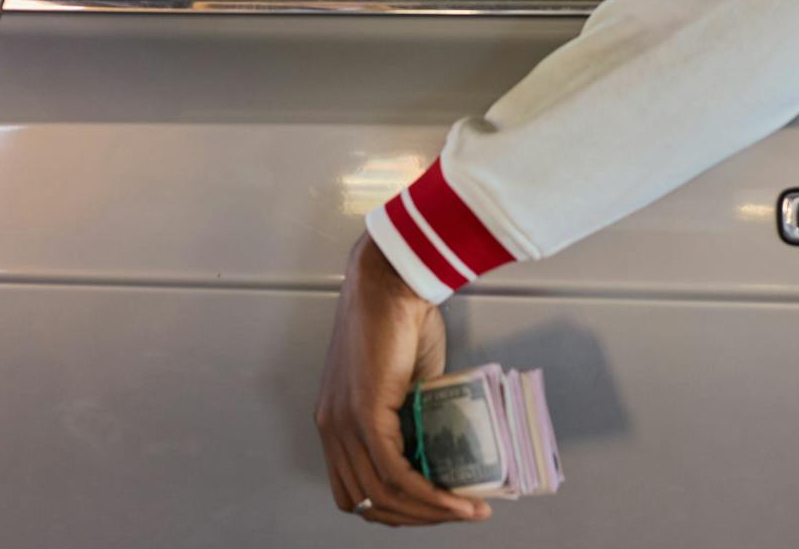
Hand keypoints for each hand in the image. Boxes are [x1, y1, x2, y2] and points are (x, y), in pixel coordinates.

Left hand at [314, 235, 492, 527]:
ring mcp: (344, 423)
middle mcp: (331, 427)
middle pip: (366, 501)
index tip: (433, 509)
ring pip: (382, 494)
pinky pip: (395, 473)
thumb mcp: (408, 382)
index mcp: (335, 420)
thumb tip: (441, 446)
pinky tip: (455, 500)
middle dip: (415, 518)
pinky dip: (428, 494)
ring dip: (429, 512)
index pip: (355, 489)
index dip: (394, 509)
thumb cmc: (402, 318)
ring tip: (467, 511)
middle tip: (456, 514)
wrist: (394, 280)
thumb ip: (415, 415)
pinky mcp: (364, 415)